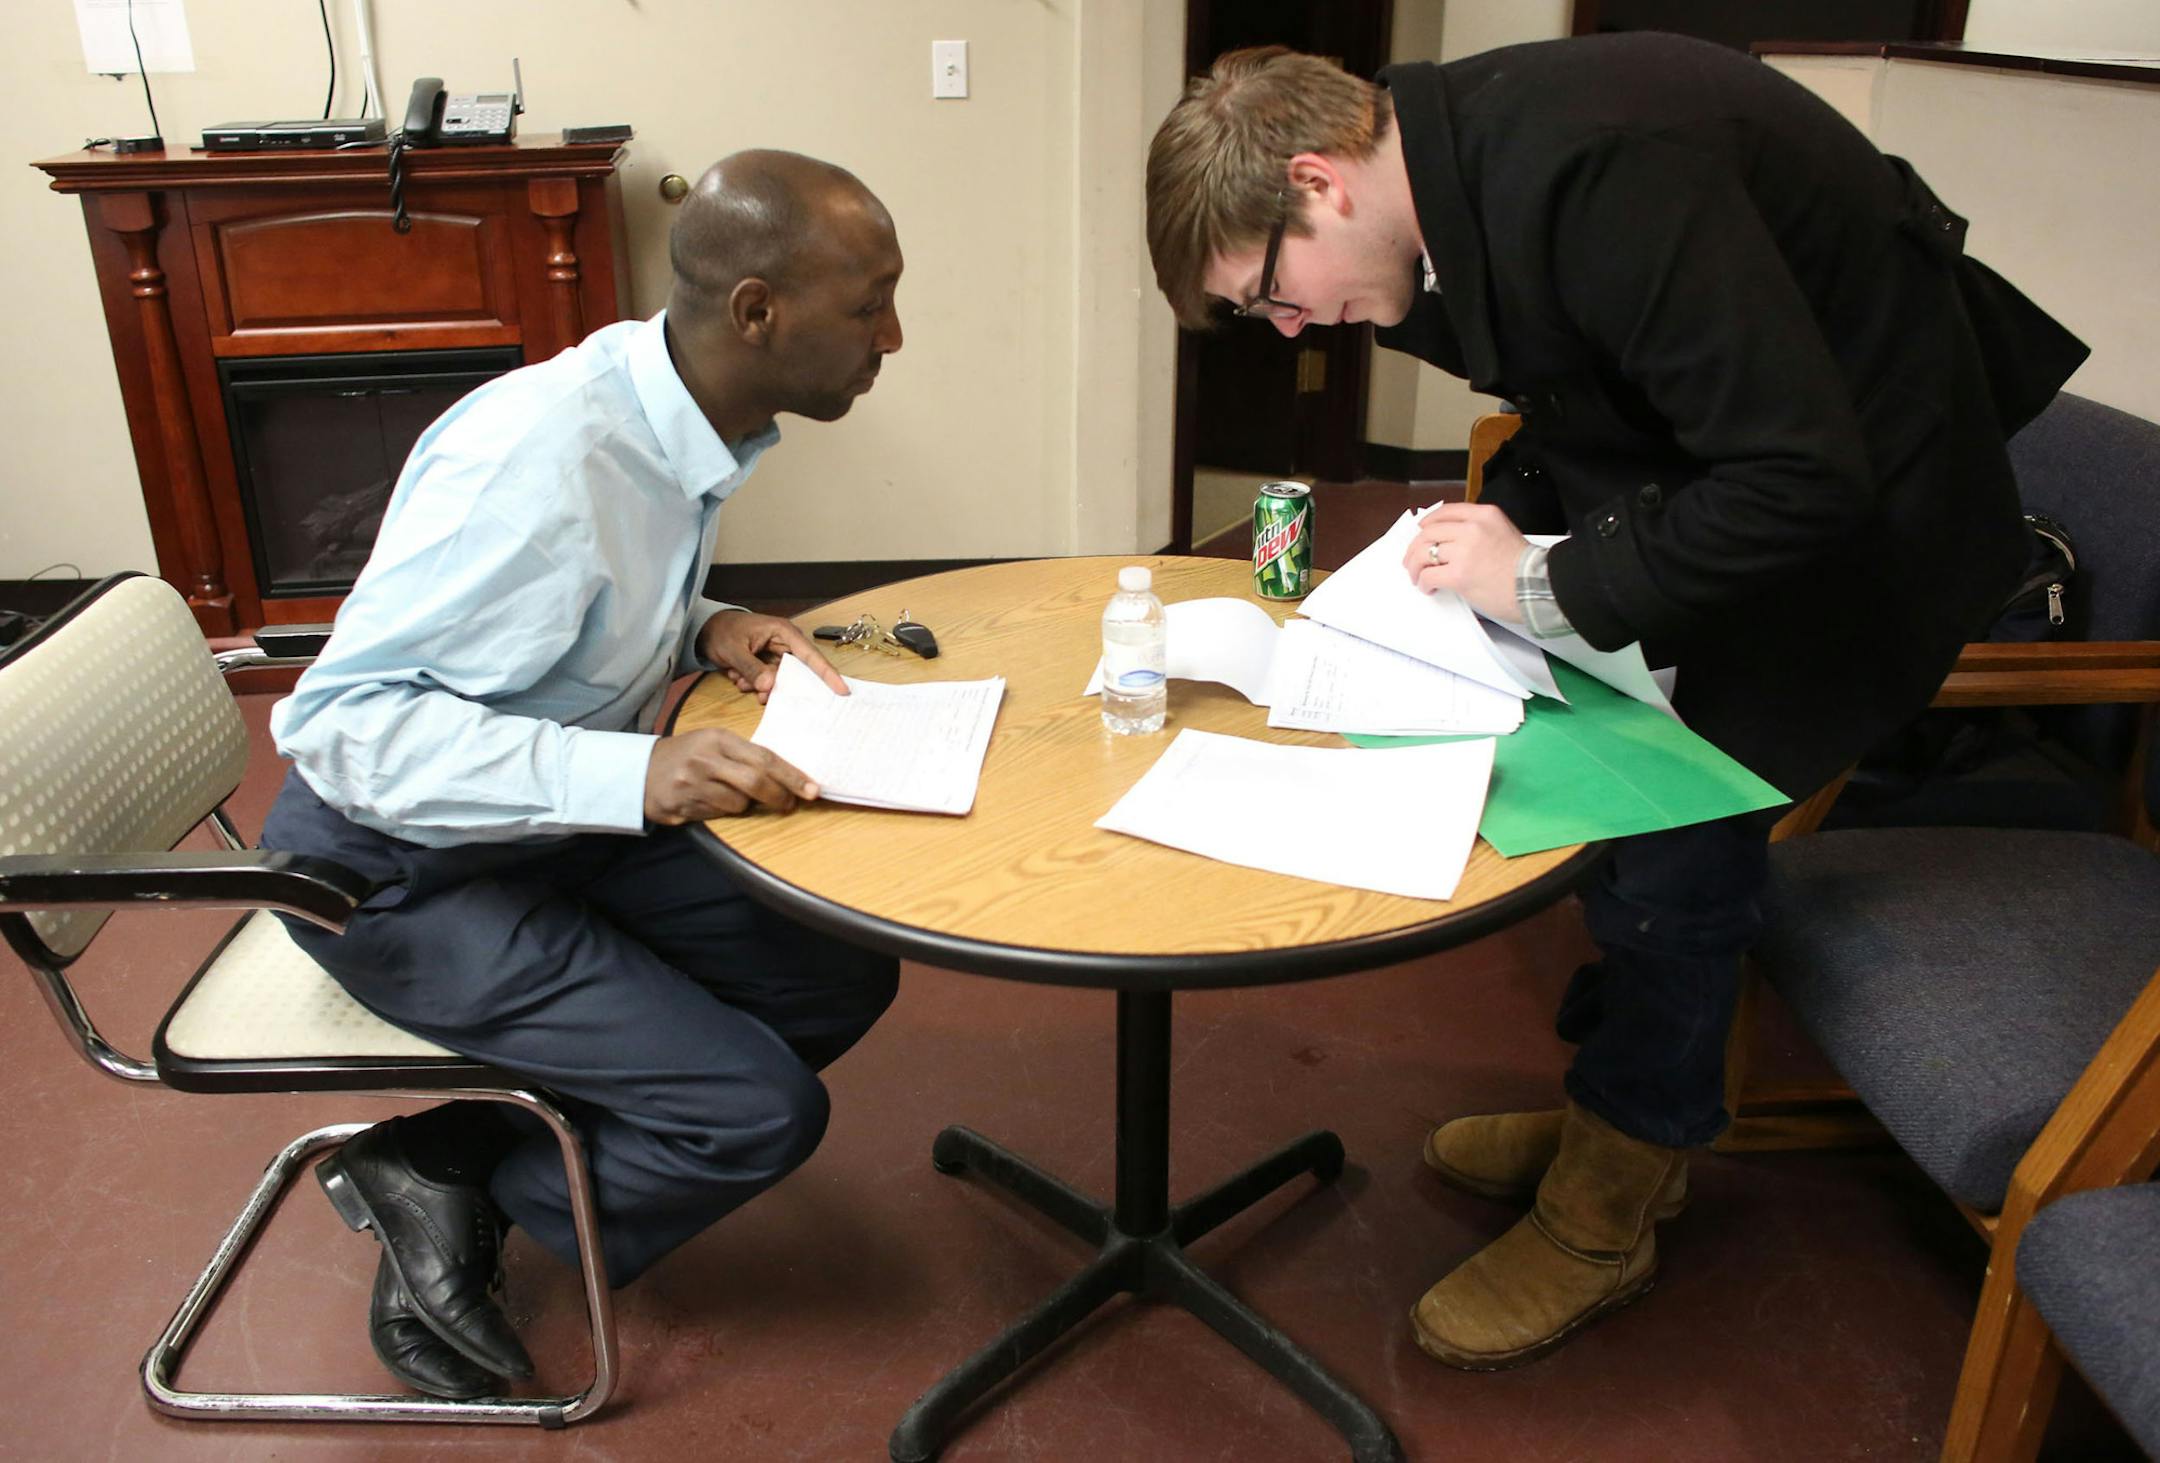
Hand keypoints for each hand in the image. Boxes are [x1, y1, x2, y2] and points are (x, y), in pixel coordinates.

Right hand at [644, 728, 817, 822]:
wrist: (639, 771)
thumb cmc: (687, 755)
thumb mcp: (713, 743)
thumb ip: (744, 755)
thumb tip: (787, 775)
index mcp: (718, 738)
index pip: (764, 757)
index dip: (792, 775)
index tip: (813, 789)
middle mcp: (705, 759)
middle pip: (755, 782)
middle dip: (779, 796)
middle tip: (790, 804)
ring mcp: (692, 783)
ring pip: (738, 804)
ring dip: (746, 805)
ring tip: (734, 795)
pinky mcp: (682, 805)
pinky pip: (719, 815)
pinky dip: (724, 812)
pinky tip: (712, 801)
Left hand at [699, 610, 846, 702]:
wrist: (704, 630)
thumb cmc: (721, 631)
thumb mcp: (733, 649)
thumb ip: (751, 668)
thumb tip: (769, 686)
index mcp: (783, 632)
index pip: (811, 655)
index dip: (827, 674)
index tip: (842, 690)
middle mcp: (784, 644)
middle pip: (796, 673)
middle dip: (778, 685)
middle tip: (760, 694)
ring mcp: (776, 655)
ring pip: (780, 681)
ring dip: (759, 685)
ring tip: (739, 678)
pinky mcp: (767, 665)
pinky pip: (768, 682)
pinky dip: (753, 684)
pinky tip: (737, 675)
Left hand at [1402, 501, 1528, 623]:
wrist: (1537, 585)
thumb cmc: (1524, 567)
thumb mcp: (1503, 531)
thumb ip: (1478, 530)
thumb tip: (1450, 541)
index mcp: (1484, 514)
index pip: (1446, 512)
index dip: (1427, 524)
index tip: (1421, 532)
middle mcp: (1472, 528)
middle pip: (1428, 533)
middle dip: (1415, 549)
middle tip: (1411, 561)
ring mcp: (1464, 550)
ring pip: (1423, 553)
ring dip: (1415, 567)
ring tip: (1418, 577)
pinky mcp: (1459, 574)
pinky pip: (1428, 575)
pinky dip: (1423, 583)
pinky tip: (1429, 588)